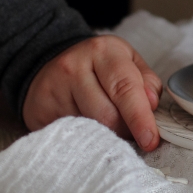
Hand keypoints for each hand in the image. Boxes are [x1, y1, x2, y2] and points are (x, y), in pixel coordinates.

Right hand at [23, 35, 162, 150]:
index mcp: (103, 52)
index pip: (125, 88)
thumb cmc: (98, 64)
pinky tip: (89, 132)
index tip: (150, 140)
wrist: (50, 60)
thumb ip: (146, 81)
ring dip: (106, 137)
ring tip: (109, 128)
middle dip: (125, 131)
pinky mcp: (41, 111)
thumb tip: (152, 105)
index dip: (140, 117)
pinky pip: (70, 136)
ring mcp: (55, 90)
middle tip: (132, 134)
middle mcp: (75, 68)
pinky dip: (85, 140)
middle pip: (106, 115)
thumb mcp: (127, 60)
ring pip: (88, 130)